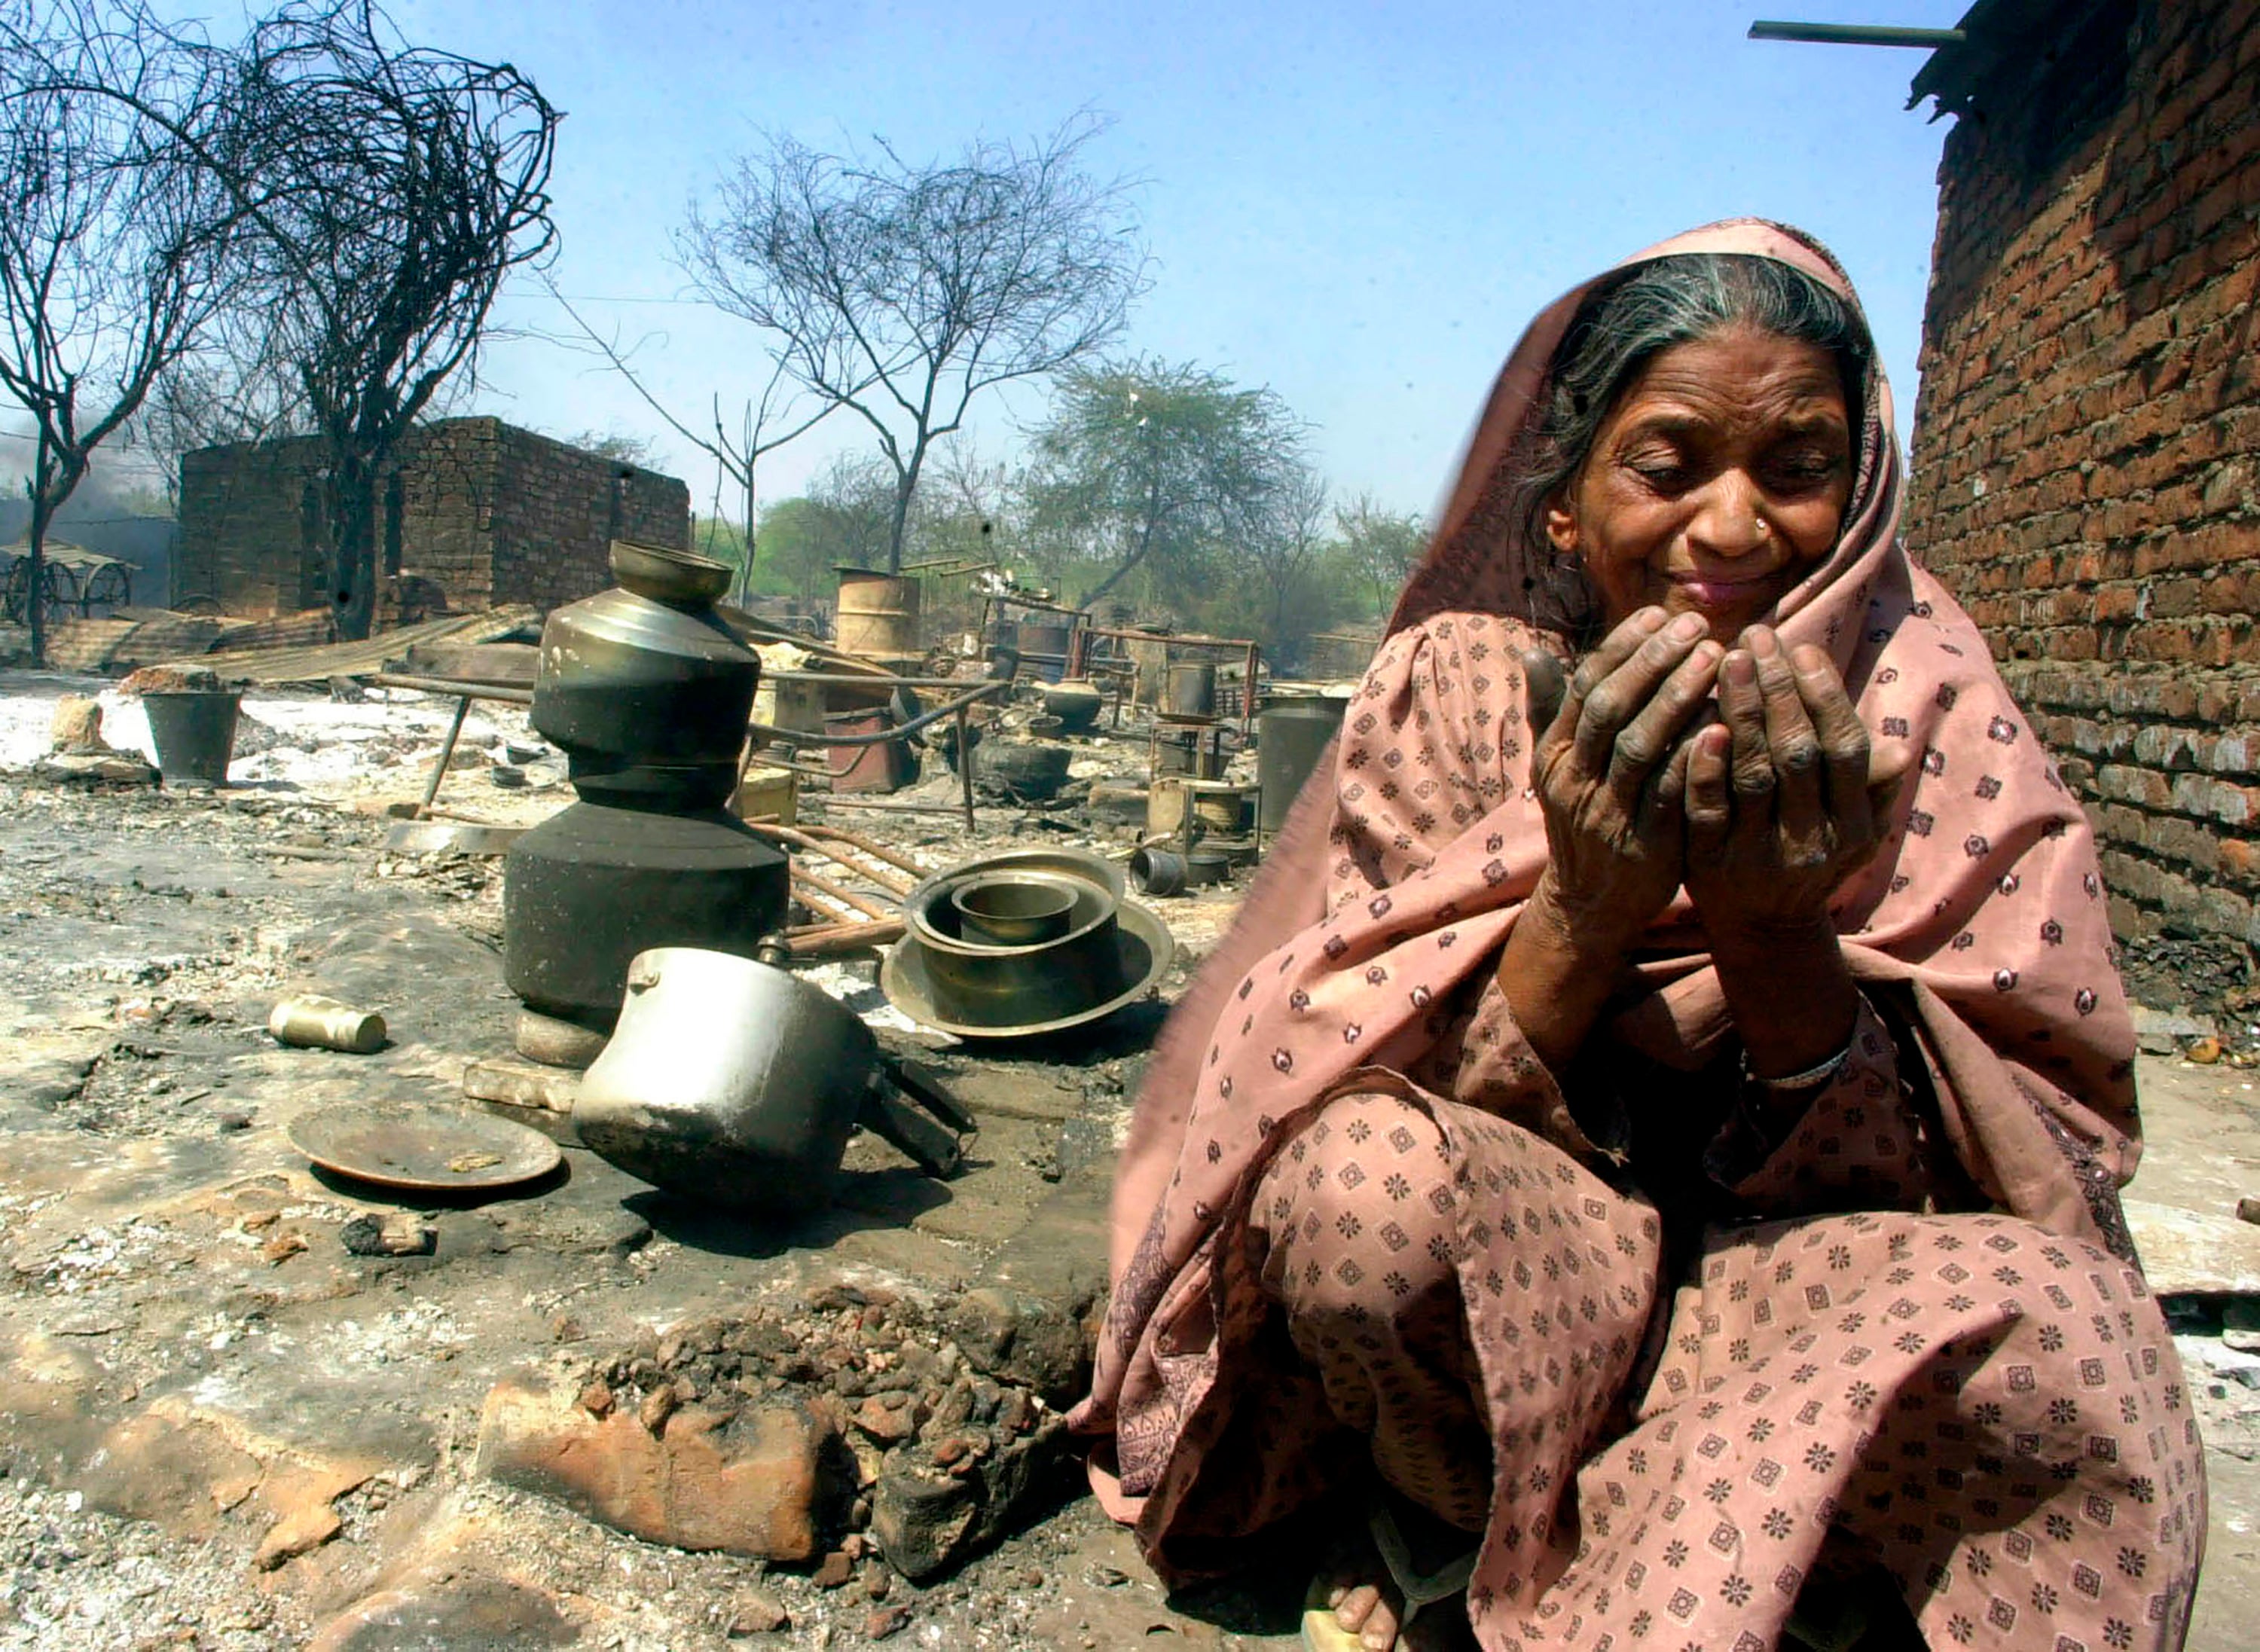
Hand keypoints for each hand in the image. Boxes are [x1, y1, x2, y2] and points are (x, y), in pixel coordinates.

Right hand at [1521, 606, 1722, 951]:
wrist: (1592, 903)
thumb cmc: (1586, 820)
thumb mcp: (1560, 768)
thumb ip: (1553, 711)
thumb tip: (1534, 651)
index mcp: (1556, 753)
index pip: (1586, 685)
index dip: (1622, 646)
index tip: (1659, 613)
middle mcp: (1575, 779)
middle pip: (1610, 706)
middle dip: (1653, 660)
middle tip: (1696, 626)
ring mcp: (1607, 812)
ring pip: (1640, 744)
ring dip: (1678, 696)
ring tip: (1717, 659)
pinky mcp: (1643, 843)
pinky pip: (1671, 790)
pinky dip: (1695, 754)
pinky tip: (1725, 723)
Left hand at [1683, 627, 1906, 948]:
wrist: (1763, 930)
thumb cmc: (1813, 858)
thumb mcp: (1854, 832)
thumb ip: (1871, 788)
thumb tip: (1902, 748)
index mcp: (1853, 826)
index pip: (1844, 749)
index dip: (1825, 696)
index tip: (1803, 649)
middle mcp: (1812, 840)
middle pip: (1797, 753)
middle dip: (1779, 689)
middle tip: (1756, 636)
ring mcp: (1759, 853)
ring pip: (1753, 773)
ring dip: (1742, 711)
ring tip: (1727, 658)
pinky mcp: (1710, 863)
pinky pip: (1707, 808)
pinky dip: (1706, 766)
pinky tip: (1702, 725)